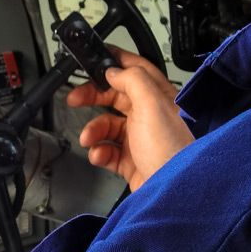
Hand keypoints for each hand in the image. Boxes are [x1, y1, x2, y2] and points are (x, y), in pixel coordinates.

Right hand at [67, 46, 192, 191]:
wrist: (174, 192)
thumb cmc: (173, 150)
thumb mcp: (152, 104)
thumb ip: (133, 80)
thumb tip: (114, 70)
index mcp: (159, 97)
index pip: (135, 70)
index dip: (114, 62)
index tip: (94, 59)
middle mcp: (150, 115)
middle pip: (116, 97)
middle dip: (93, 96)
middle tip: (76, 97)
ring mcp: (140, 139)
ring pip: (108, 126)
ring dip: (93, 130)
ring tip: (89, 138)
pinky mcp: (132, 161)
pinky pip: (108, 151)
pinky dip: (99, 152)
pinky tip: (100, 154)